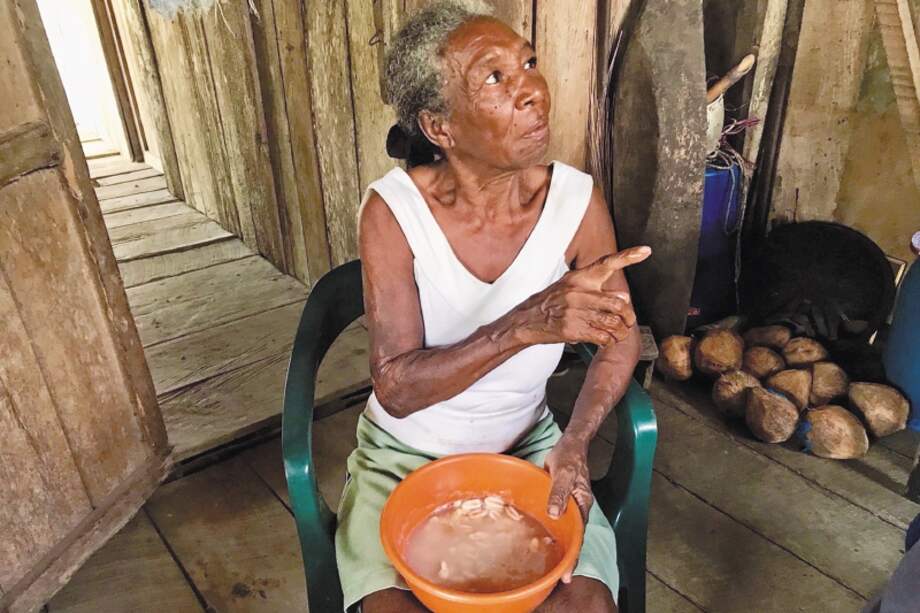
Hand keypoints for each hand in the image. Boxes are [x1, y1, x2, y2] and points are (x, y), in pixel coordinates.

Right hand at [513, 246, 650, 345]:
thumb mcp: (571, 288)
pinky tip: (605, 340)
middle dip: (628, 316)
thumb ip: (597, 290)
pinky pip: (601, 336)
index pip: (607, 263)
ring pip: (612, 322)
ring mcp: (575, 311)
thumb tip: (624, 296)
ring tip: (619, 334)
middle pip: (618, 303)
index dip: (628, 256)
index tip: (645, 251)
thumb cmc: (551, 303)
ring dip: (620, 332)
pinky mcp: (572, 329)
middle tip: (628, 321)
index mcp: (579, 278)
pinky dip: (608, 340)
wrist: (526, 320)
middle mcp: (578, 292)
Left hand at [544, 434, 592, 583]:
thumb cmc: (568, 456)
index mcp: (583, 504)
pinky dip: (557, 531)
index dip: (574, 555)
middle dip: (569, 557)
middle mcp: (580, 508)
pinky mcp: (563, 500)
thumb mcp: (562, 472)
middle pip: (576, 537)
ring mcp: (572, 505)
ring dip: (563, 546)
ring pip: (569, 530)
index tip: (568, 572)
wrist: (572, 443)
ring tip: (555, 565)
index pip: (579, 535)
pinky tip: (548, 539)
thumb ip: (558, 492)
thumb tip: (555, 513)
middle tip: (560, 578)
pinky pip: (561, 519)